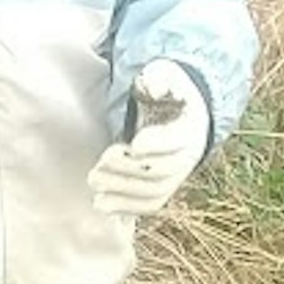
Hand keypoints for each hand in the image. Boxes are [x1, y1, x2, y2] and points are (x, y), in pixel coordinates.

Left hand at [89, 59, 210, 218]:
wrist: (183, 117)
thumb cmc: (169, 93)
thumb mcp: (167, 76)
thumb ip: (159, 77)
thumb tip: (152, 86)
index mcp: (189, 128)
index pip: (175, 140)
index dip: (156, 144)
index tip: (133, 144)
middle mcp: (188, 158)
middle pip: (161, 171)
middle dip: (129, 168)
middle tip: (101, 161)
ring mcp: (176, 177)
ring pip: (153, 193)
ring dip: (122, 190)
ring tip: (94, 181)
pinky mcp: (163, 190)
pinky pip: (148, 205)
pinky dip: (125, 208)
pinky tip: (100, 203)